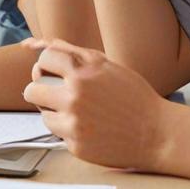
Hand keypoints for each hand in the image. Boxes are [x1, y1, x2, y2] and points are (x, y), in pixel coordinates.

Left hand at [20, 38, 170, 170]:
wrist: (157, 133)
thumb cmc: (133, 97)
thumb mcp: (107, 66)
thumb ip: (73, 53)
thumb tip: (36, 43)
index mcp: (84, 71)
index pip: (44, 60)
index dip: (48, 66)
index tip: (56, 72)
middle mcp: (75, 96)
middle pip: (31, 90)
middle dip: (41, 91)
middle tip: (58, 95)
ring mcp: (74, 123)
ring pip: (43, 115)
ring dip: (55, 113)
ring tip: (79, 112)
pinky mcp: (76, 145)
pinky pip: (58, 135)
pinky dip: (70, 132)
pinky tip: (91, 129)